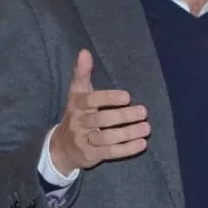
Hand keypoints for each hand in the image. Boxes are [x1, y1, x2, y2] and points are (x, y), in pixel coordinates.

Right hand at [48, 49, 150, 174]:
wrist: (61, 148)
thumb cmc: (76, 115)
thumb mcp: (77, 94)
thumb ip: (81, 73)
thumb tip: (84, 51)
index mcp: (76, 105)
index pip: (91, 100)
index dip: (108, 98)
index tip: (127, 96)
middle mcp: (78, 122)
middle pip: (101, 119)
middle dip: (123, 116)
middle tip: (143, 112)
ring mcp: (84, 140)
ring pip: (106, 138)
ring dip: (128, 134)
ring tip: (146, 128)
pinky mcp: (91, 155)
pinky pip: (110, 153)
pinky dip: (127, 149)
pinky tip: (142, 143)